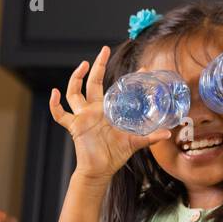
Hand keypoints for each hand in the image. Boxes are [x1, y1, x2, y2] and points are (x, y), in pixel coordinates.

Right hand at [49, 46, 171, 180]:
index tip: (139, 68)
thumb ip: (150, 137)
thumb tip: (168, 134)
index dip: (124, 78)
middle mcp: (93, 110)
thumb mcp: (135, 142)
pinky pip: (60, 114)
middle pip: (91, 83)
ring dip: (76, 78)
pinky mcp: (74, 126)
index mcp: (107, 110)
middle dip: (96, 66)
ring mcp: (83, 117)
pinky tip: (54, 93)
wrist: (100, 170)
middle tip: (103, 50)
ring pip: (74, 93)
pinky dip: (54, 104)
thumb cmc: (115, 155)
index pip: (113, 87)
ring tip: (83, 65)